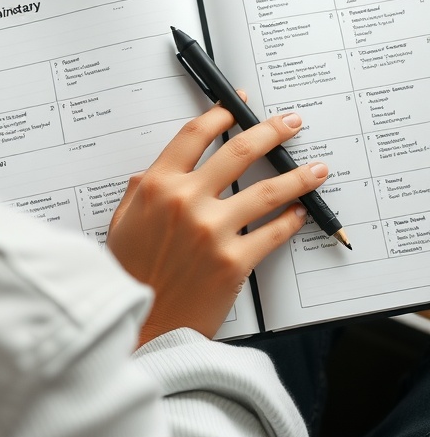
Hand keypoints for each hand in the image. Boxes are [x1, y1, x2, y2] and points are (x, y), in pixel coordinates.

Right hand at [107, 105, 327, 344]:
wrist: (143, 328)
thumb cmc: (131, 277)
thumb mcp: (121, 223)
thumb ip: (140, 190)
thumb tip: (157, 169)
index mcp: (157, 186)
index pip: (194, 134)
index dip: (221, 114)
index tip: (238, 108)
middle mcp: (187, 201)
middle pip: (239, 151)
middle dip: (272, 131)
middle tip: (292, 123)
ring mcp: (213, 231)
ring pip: (268, 190)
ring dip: (299, 175)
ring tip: (316, 168)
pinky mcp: (235, 261)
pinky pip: (273, 232)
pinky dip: (292, 219)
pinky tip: (301, 212)